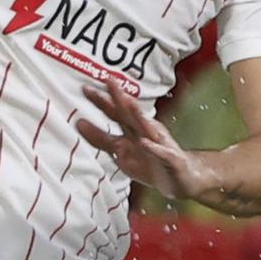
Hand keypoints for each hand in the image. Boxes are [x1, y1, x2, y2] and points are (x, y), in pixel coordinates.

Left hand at [75, 80, 209, 202]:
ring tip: (129, 102)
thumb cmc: (150, 162)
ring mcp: (159, 144)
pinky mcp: (171, 159)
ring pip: (148, 127)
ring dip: (138, 115)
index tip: (85, 88)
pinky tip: (145, 142)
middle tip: (109, 80)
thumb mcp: (121, 151)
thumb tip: (78, 124)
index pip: (115, 113)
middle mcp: (145, 132)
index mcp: (132, 129)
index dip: (101, 101)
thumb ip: (101, 138)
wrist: (182, 179)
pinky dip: (153, 147)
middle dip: (120, 97)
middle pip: (130, 114)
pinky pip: (161, 153)